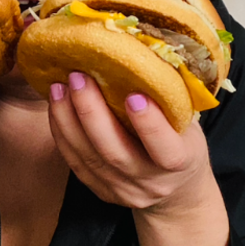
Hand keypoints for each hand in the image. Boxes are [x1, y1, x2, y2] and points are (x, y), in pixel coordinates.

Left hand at [49, 71, 231, 245]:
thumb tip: (145, 54)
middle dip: (92, 113)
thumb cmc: (184, 142)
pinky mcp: (101, 191)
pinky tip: (56, 106)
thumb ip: (170, 101)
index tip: (134, 95)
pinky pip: (75, 163)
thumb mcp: (188, 124)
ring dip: (68, 120)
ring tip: (59, 87)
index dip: (149, 125)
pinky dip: (62, 133)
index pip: (165, 150)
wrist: (177, 190)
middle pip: (115, 153)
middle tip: (79, 77)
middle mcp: (150, 183)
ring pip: (89, 158)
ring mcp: (123, 191)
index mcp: (180, 163)